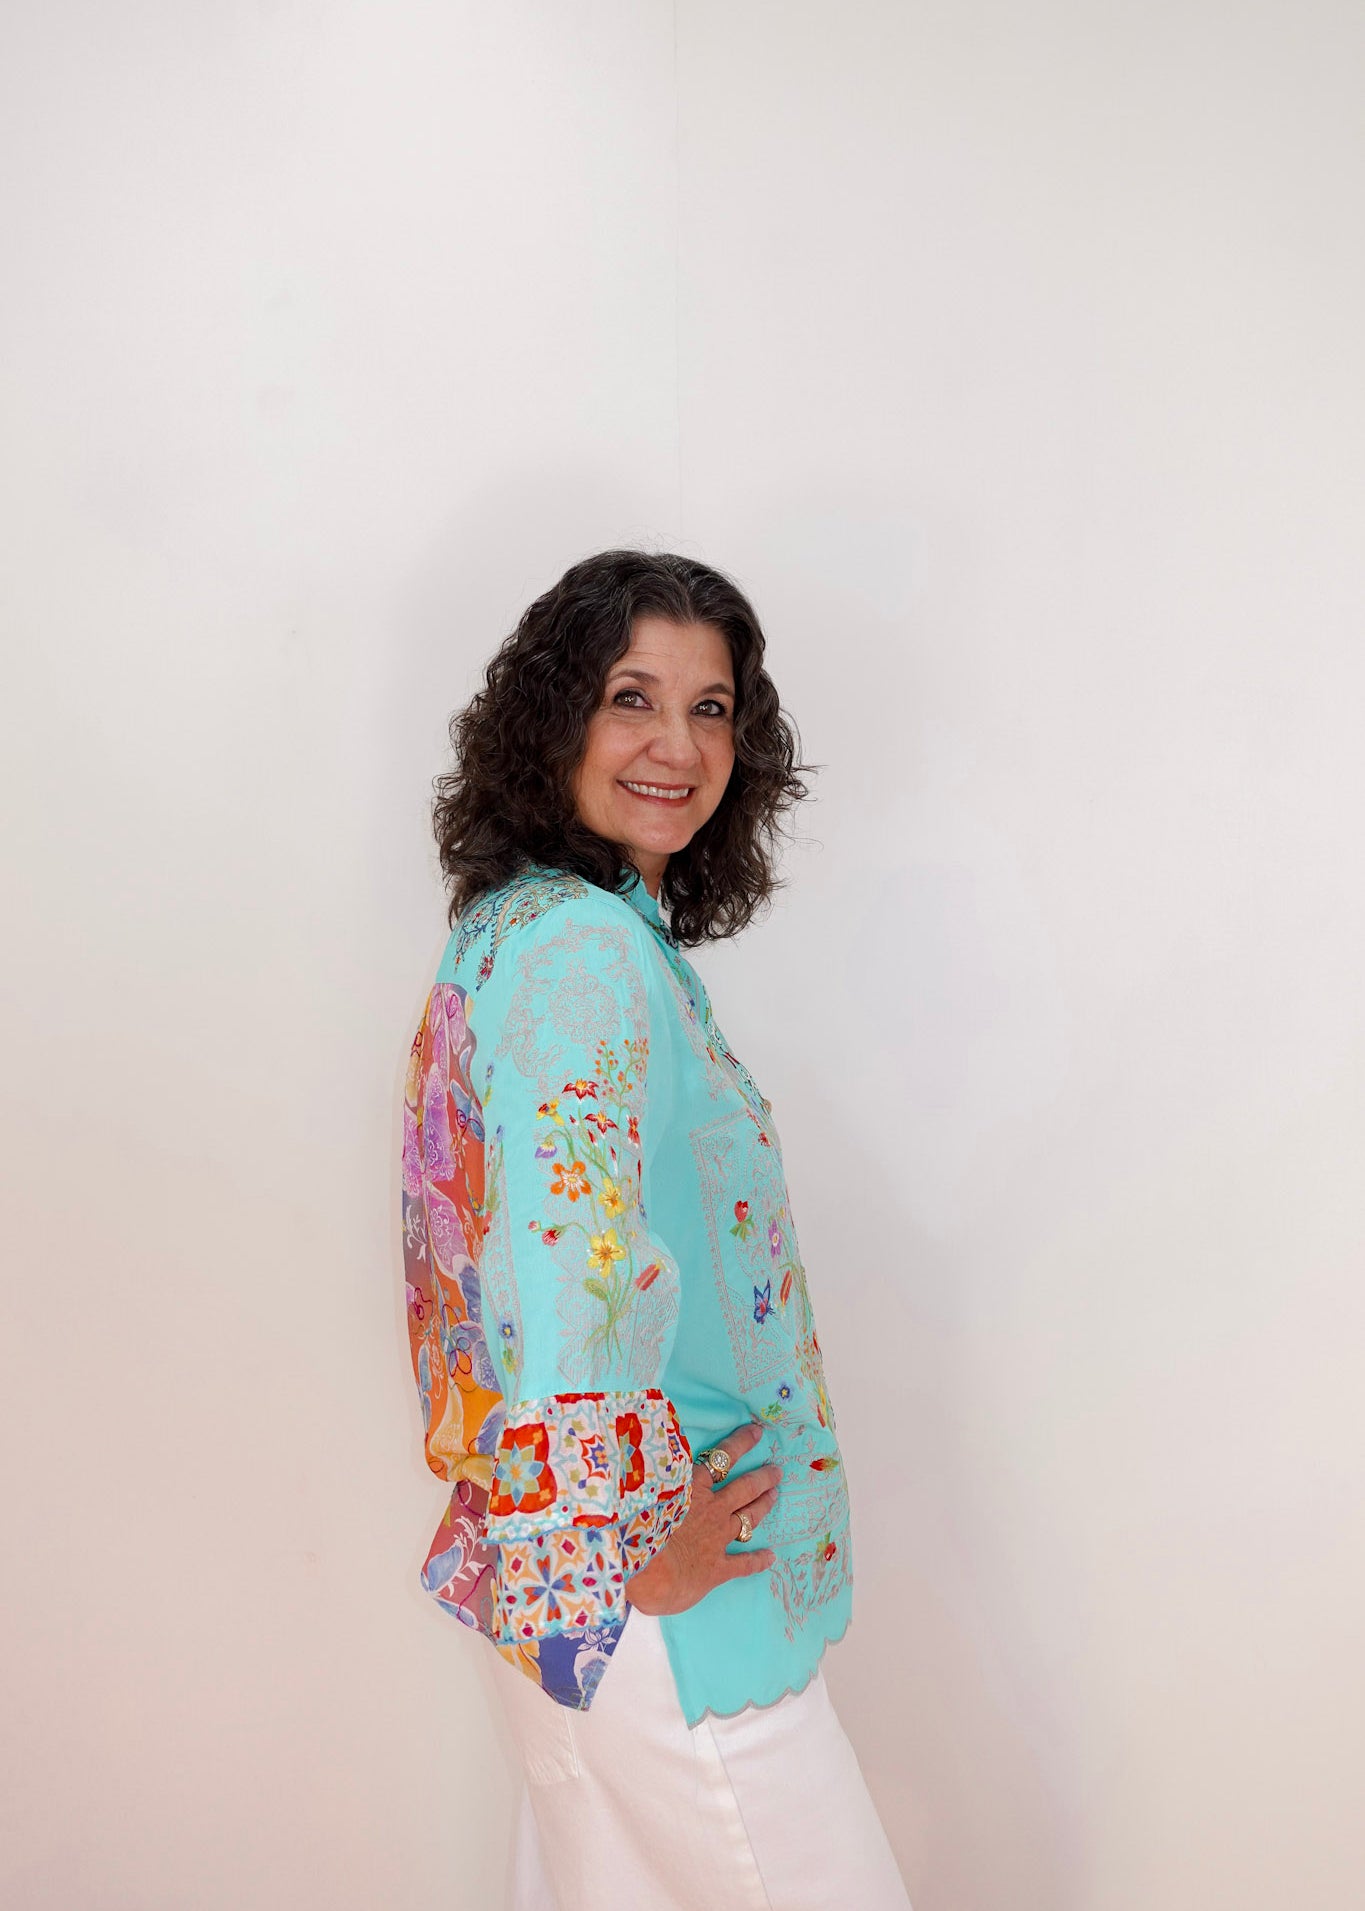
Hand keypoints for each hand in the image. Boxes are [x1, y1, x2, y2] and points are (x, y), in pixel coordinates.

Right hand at [624, 1419, 778, 1616]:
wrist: (647, 1570)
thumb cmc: (634, 1527)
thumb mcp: (638, 1491)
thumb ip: (648, 1480)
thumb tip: (635, 1466)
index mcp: (692, 1488)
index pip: (720, 1459)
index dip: (740, 1444)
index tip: (756, 1432)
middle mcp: (711, 1509)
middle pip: (744, 1488)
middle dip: (762, 1478)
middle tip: (777, 1470)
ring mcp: (718, 1538)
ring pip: (748, 1517)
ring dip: (763, 1506)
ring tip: (775, 1495)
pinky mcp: (719, 1568)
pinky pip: (744, 1563)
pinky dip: (759, 1560)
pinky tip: (771, 1557)